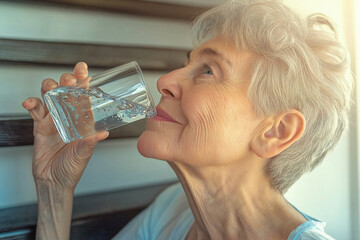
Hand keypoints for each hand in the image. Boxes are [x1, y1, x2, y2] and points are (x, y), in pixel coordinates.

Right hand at [22, 62, 108, 190]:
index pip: (84, 96)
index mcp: (83, 121)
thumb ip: (90, 143)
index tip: (83, 70)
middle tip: (69, 80)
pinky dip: (32, 104)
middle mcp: (69, 117)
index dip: (83, 81)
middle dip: (67, 81)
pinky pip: (35, 110)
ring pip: (49, 96)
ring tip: (52, 88)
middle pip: (66, 91)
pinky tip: (30, 103)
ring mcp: (54, 120)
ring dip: (50, 88)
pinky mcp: (40, 126)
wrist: (54, 182)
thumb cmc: (72, 168)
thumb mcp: (84, 154)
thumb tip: (103, 133)